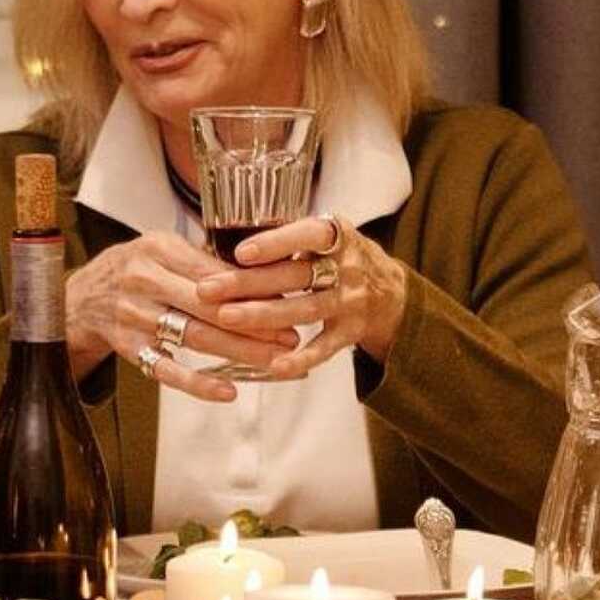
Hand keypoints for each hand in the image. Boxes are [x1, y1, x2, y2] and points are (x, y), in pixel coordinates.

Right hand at [64, 230, 295, 403]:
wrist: (78, 298)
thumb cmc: (134, 269)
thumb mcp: (162, 250)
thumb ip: (204, 262)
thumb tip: (264, 278)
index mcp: (158, 249)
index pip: (214, 273)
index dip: (253, 290)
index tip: (288, 301)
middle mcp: (144, 280)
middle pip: (209, 306)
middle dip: (255, 324)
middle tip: (291, 337)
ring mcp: (134, 316)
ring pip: (194, 337)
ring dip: (239, 351)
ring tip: (274, 360)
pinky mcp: (129, 346)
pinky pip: (166, 369)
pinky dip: (197, 383)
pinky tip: (228, 391)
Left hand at [200, 216, 411, 376]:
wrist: (392, 292)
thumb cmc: (340, 257)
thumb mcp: (325, 236)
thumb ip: (288, 238)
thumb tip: (223, 241)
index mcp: (338, 236)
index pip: (309, 235)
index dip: (276, 243)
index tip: (241, 253)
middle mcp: (348, 267)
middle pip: (296, 276)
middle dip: (249, 283)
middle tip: (207, 290)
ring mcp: (351, 302)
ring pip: (305, 310)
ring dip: (264, 316)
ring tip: (226, 318)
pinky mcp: (351, 332)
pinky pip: (325, 347)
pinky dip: (300, 358)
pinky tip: (273, 365)